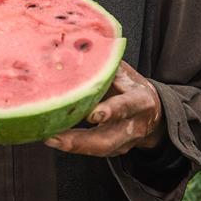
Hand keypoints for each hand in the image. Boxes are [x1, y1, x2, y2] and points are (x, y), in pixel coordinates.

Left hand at [44, 61, 164, 156]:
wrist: (152, 110)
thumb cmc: (130, 85)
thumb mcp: (124, 72)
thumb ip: (105, 65)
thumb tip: (75, 50)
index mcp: (139, 100)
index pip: (126, 106)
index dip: (111, 110)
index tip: (92, 115)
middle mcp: (133, 125)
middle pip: (108, 139)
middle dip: (80, 141)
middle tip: (54, 136)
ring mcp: (124, 142)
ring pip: (98, 149)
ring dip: (71, 145)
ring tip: (48, 138)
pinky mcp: (114, 150)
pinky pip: (92, 150)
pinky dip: (72, 145)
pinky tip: (52, 138)